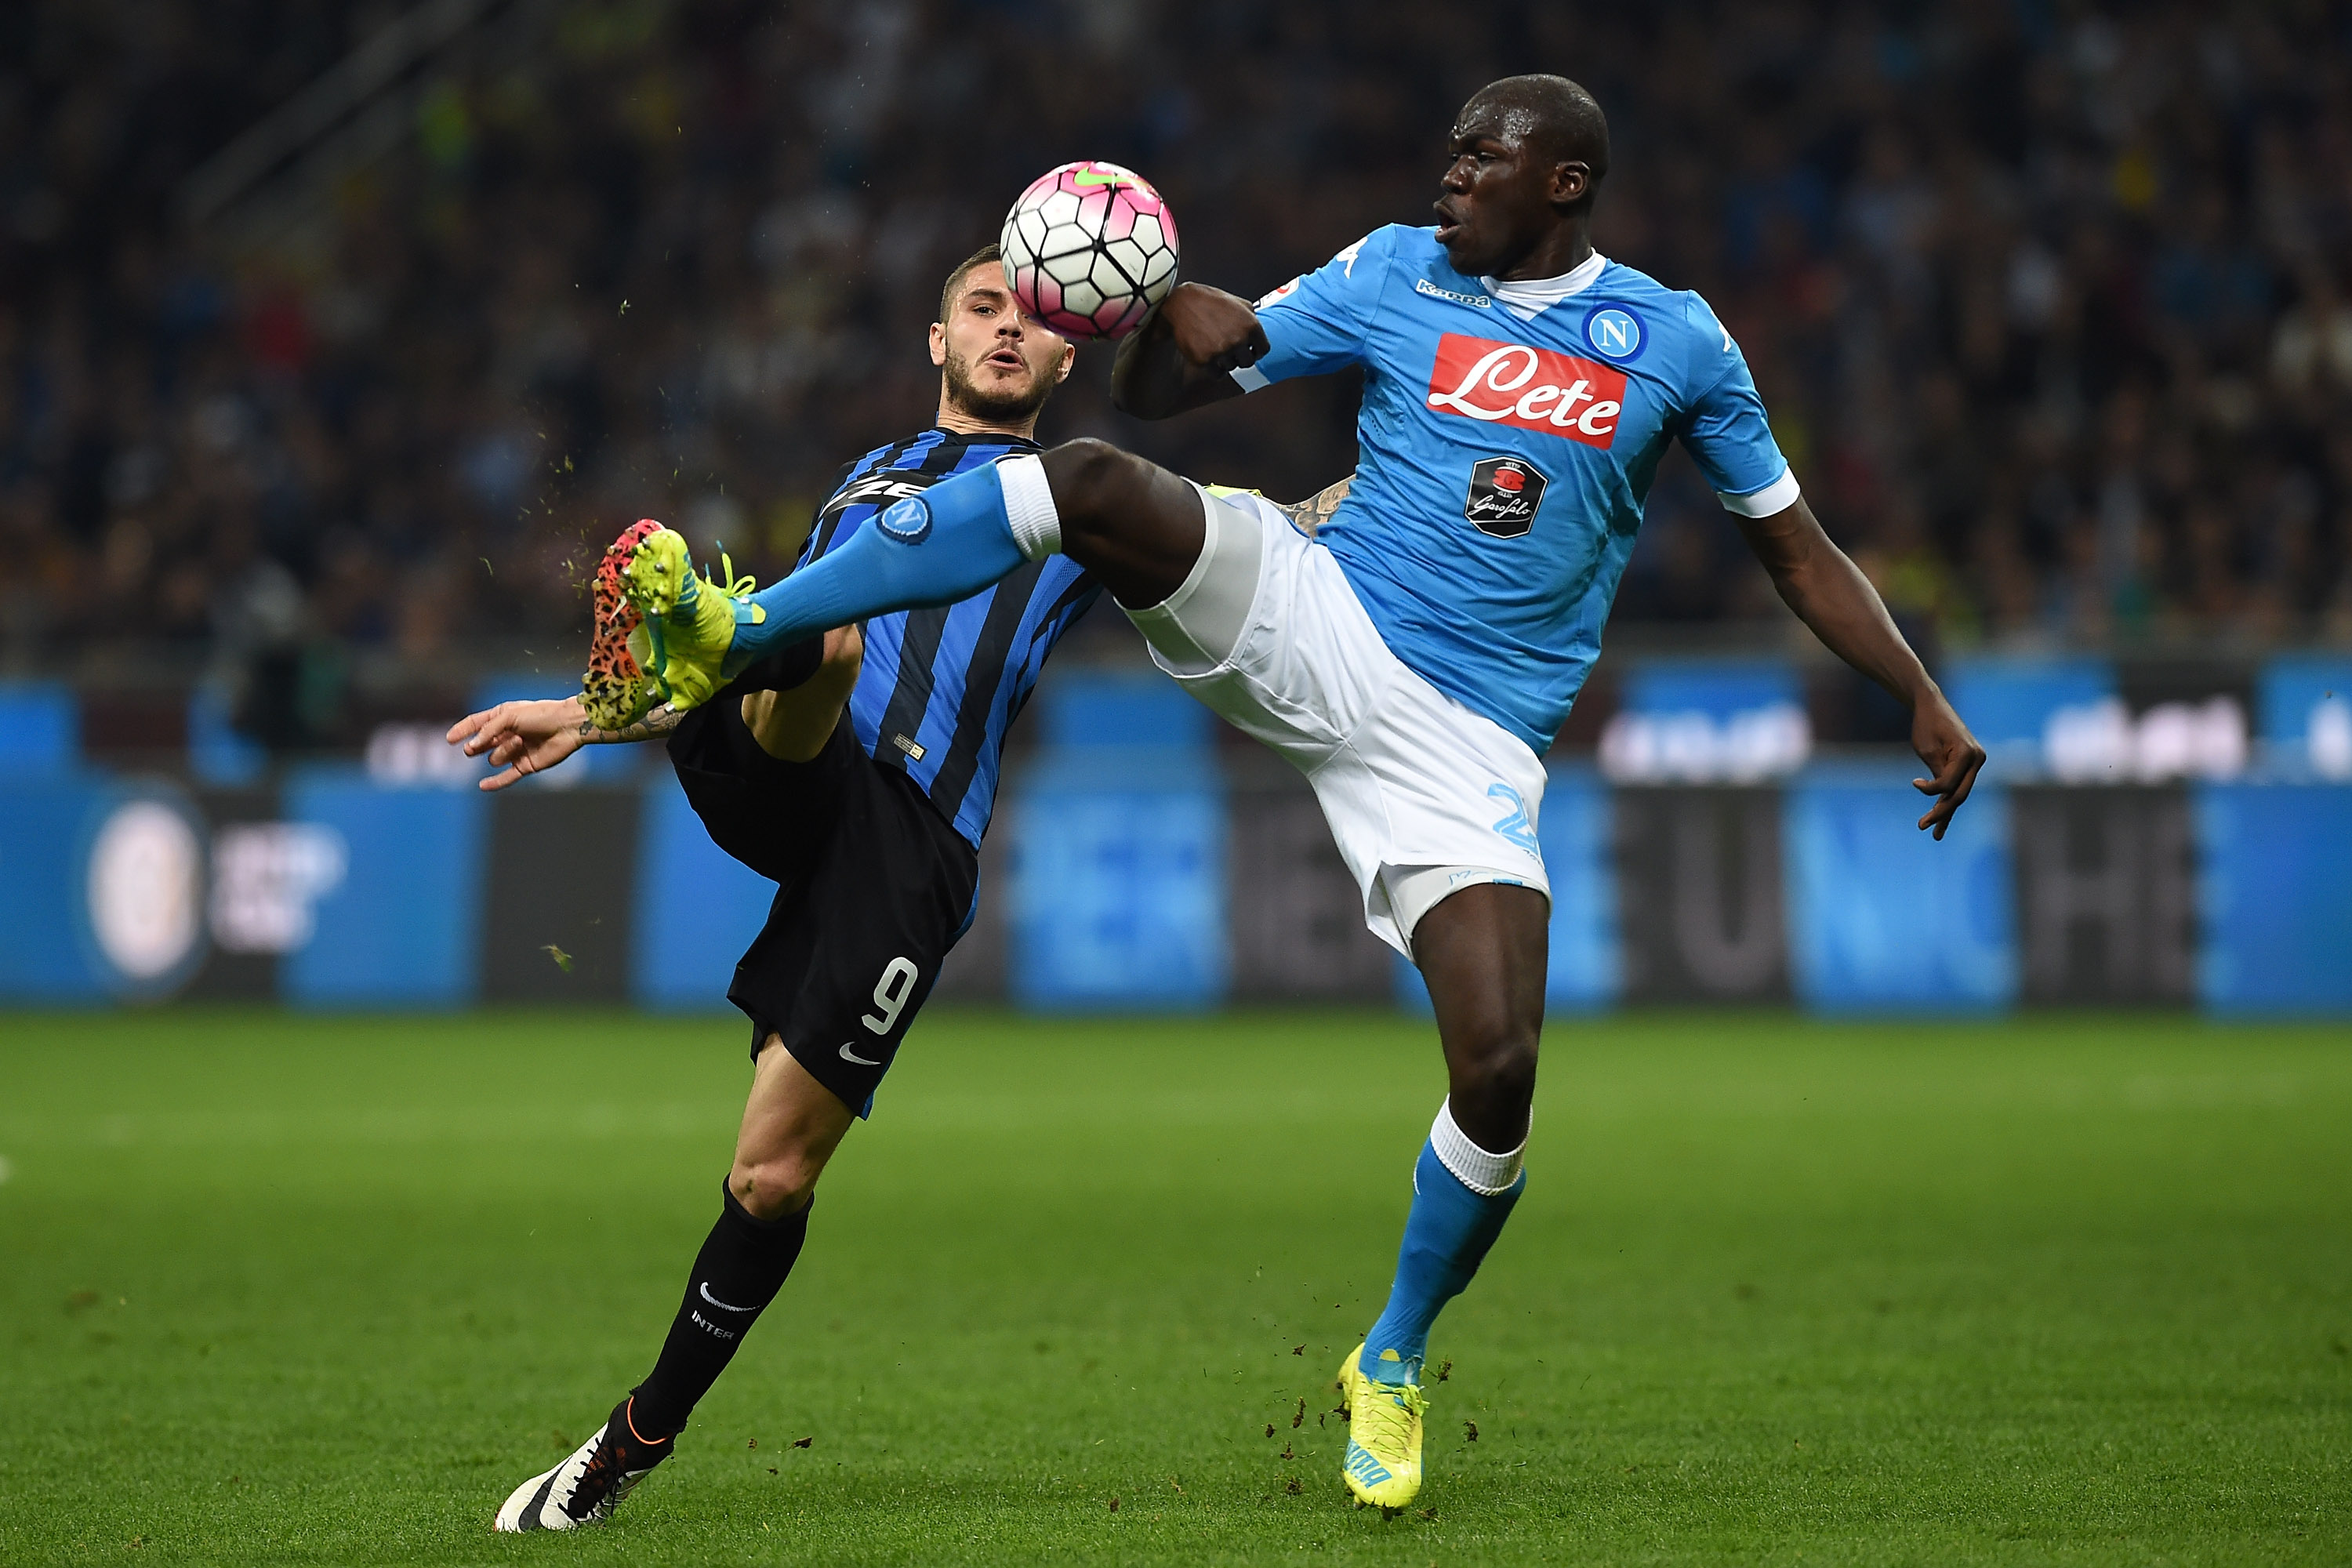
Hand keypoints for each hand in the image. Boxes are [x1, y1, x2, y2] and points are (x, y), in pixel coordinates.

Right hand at [446, 697, 587, 791]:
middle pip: (481, 744)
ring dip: (503, 751)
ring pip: (495, 758)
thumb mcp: (509, 716)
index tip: (449, 739)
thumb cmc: (540, 715)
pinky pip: (506, 777)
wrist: (567, 727)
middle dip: (477, 746)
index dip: (462, 731)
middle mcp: (507, 734)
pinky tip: (482, 786)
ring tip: (520, 741)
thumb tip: (471, 747)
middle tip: (475, 748)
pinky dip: (495, 783)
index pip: (475, 724)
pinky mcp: (525, 765)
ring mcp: (515, 751)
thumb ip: (488, 730)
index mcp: (502, 717)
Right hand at [1158, 282, 1268, 374]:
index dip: (1256, 350)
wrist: (1183, 303)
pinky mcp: (1205, 360)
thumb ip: (1251, 317)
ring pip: (1231, 367)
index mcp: (1250, 325)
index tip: (1250, 350)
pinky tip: (1209, 356)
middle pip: (1248, 362)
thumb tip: (1259, 329)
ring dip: (1225, 361)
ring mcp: (1221, 351)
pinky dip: (1214, 369)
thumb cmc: (1210, 300)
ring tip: (1215, 346)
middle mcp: (1238, 340)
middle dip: (1241, 357)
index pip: (1263, 350)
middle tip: (1231, 350)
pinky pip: (1217, 374)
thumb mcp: (1237, 302)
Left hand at [1909, 686, 1985, 839]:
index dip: (1930, 789)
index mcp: (1968, 753)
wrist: (1931, 706)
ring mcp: (1975, 763)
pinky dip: (1948, 801)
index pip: (1950, 783)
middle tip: (1923, 826)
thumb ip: (1938, 773)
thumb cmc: (1926, 725)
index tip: (1914, 782)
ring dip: (1946, 813)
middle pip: (1959, 794)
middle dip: (1941, 812)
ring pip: (1959, 794)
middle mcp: (1977, 759)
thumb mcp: (1927, 750)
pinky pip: (1958, 787)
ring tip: (1935, 834)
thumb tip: (1942, 794)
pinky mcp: (1967, 766)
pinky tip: (1942, 821)